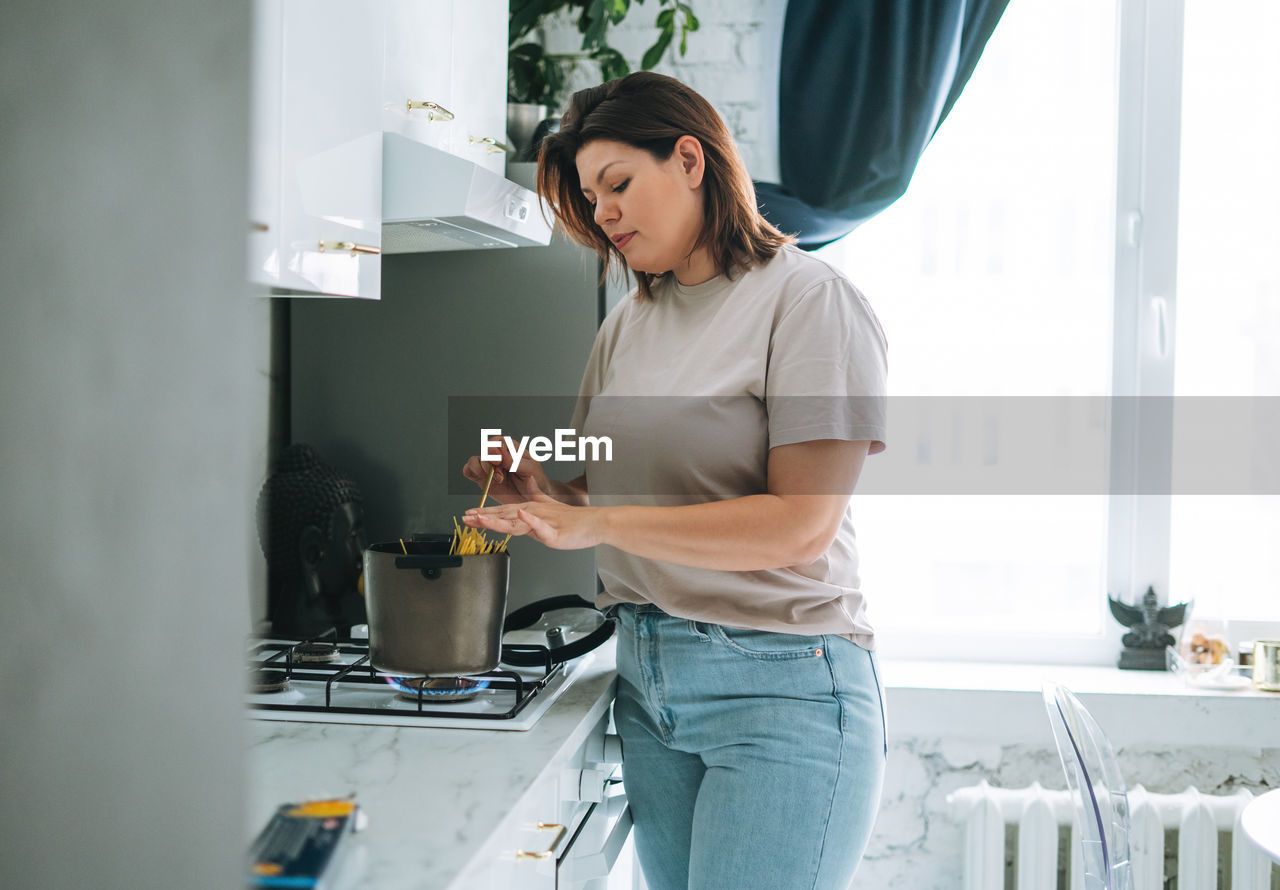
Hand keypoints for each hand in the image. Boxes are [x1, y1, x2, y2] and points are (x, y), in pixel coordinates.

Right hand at [461, 436, 548, 504]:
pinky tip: (483, 480)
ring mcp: (489, 468)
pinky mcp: (482, 479)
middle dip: (489, 463)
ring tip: (496, 480)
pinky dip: (470, 472)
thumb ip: (515, 462)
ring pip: (474, 460)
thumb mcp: (530, 470)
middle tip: (500, 476)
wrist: (532, 499)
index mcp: (512, 449)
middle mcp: (498, 456)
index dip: (495, 449)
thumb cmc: (535, 481)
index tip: (499, 461)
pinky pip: (468, 471)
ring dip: (481, 469)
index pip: (497, 441)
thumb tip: (500, 455)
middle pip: (484, 450)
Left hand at [462, 477, 603, 550]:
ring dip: (497, 520)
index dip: (484, 514)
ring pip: (516, 521)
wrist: (595, 523)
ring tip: (482, 520)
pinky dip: (530, 520)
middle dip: (483, 518)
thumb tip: (522, 509)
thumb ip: (535, 510)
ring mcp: (543, 522)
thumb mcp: (549, 513)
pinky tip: (521, 515)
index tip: (468, 515)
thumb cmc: (574, 521)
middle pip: (504, 517)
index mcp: (530, 511)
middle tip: (465, 518)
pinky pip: (540, 526)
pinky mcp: (554, 532)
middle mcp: (533, 514)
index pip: (502, 513)